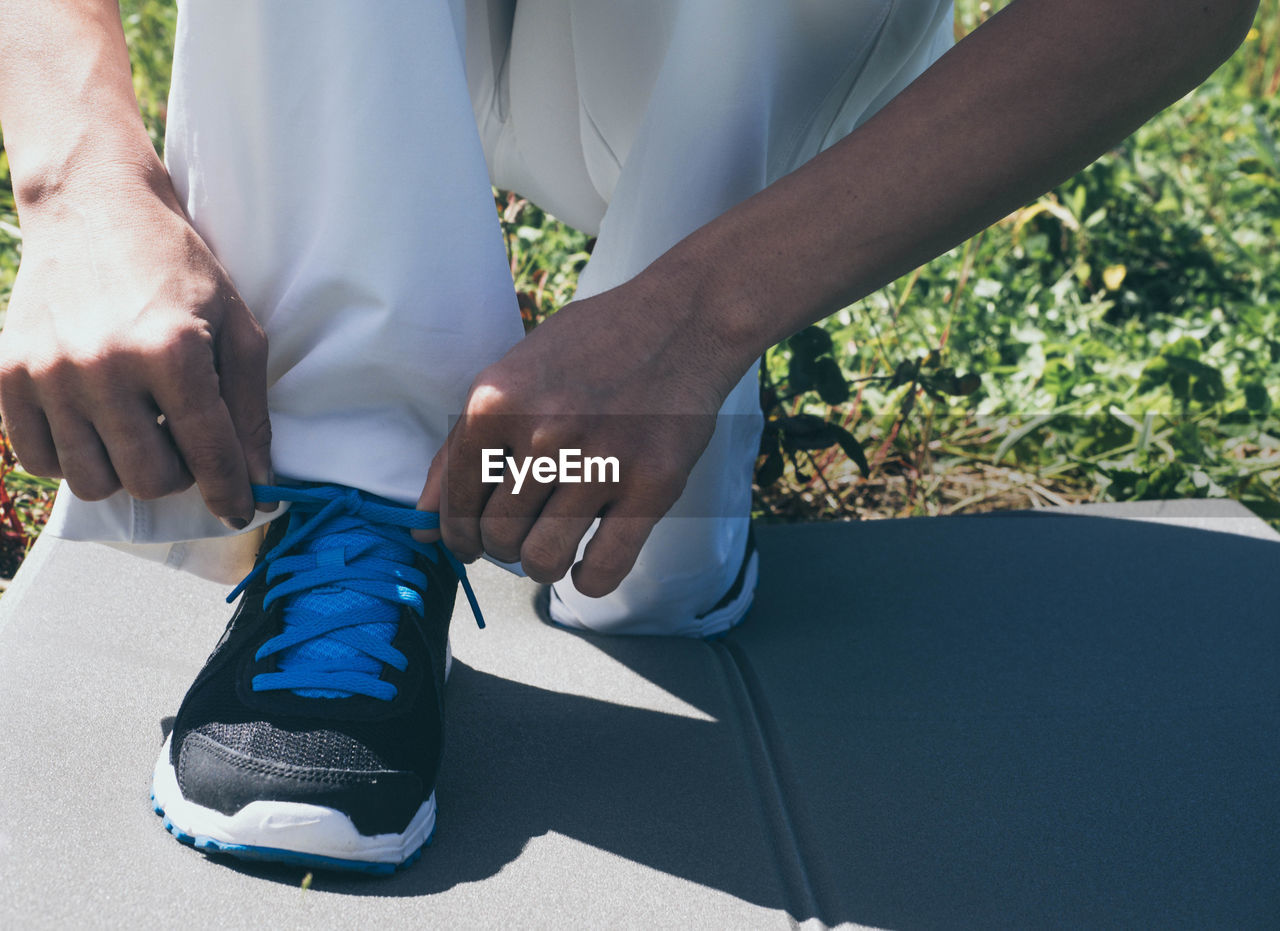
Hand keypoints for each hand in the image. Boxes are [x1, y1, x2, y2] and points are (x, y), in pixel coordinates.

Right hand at [0, 184, 271, 527]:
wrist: (94, 207)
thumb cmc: (178, 266)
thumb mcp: (236, 325)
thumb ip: (249, 406)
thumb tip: (257, 478)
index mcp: (173, 351)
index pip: (209, 454)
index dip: (231, 492)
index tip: (239, 509)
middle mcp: (106, 366)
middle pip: (150, 480)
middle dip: (178, 474)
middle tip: (181, 441)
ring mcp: (49, 373)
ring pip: (93, 482)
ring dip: (123, 470)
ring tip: (137, 429)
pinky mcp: (7, 375)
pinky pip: (40, 461)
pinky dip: (72, 457)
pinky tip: (94, 423)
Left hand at [417, 274, 743, 596]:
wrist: (681, 320)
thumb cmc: (590, 346)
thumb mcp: (511, 375)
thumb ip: (461, 447)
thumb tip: (421, 525)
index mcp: (496, 403)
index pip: (455, 502)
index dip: (458, 535)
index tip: (471, 542)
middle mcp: (543, 433)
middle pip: (497, 537)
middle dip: (502, 547)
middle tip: (523, 531)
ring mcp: (601, 461)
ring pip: (543, 559)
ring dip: (543, 562)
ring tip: (555, 541)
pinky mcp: (652, 485)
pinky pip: (604, 568)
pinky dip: (589, 579)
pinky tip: (590, 561)